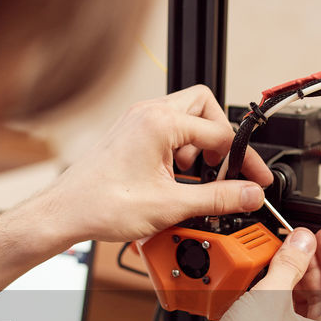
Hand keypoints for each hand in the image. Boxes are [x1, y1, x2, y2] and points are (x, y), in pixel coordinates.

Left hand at [42, 86, 273, 242]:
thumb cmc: (101, 204)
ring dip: (197, 148)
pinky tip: (173, 183)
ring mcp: (137, 122)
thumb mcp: (171, 205)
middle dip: (220, 141)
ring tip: (191, 182)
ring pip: (186, 120)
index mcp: (160, 122)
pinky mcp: (130, 135)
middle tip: (222, 170)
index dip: (244, 161)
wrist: (65, 213)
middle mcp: (148, 113)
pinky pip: (167, 133)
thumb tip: (249, 194)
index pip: (221, 132)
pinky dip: (178, 154)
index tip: (254, 181)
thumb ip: (217, 198)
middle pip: (206, 108)